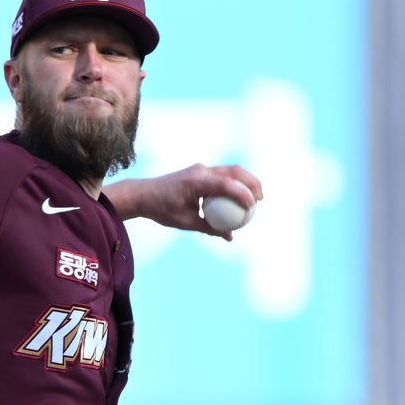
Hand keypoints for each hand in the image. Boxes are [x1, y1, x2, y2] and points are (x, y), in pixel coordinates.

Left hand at [108, 163, 261, 240]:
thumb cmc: (161, 210)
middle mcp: (200, 171)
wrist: (144, 194)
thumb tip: (230, 236)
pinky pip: (222, 175)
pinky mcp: (200, 171)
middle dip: (251, 182)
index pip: (225, 184)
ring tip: (255, 196)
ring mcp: (201, 169)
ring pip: (230, 170)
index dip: (242, 193)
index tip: (252, 206)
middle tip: (261, 198)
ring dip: (245, 181)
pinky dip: (234, 184)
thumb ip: (209, 228)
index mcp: (195, 181)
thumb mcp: (185, 222)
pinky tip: (240, 197)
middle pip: (234, 171)